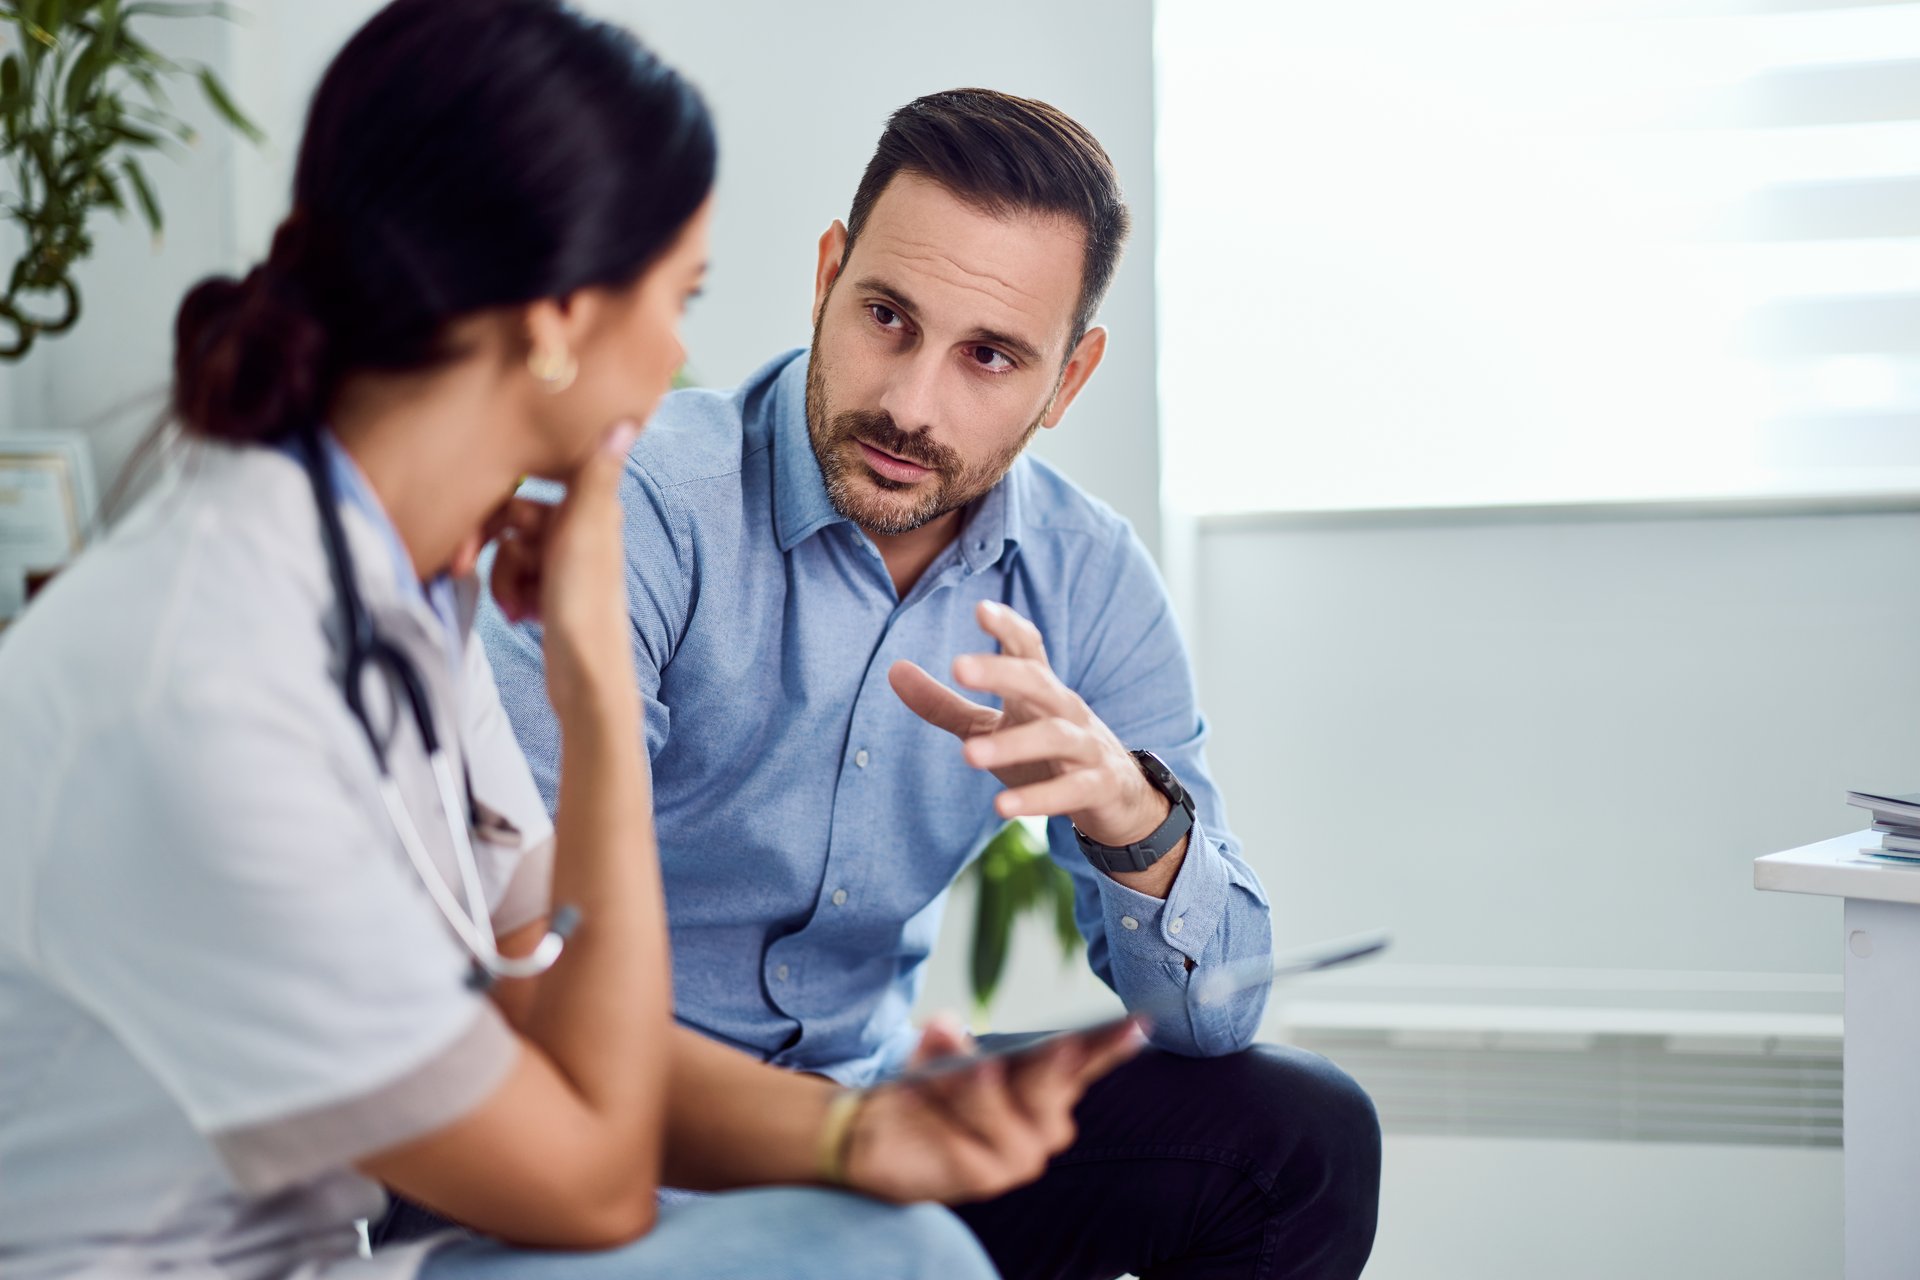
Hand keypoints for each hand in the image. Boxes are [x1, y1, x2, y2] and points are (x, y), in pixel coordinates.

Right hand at [489, 421, 638, 715]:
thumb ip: (597, 477)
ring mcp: (568, 566)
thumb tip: (625, 419)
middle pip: (514, 525)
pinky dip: (514, 597)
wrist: (587, 681)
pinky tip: (522, 618)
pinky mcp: (556, 594)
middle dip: (497, 553)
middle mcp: (582, 533)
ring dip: (505, 580)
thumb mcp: (584, 535)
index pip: (527, 491)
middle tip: (467, 571)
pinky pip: (520, 581)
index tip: (471, 535)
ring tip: (517, 608)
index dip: (496, 513)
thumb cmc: (585, 610)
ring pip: (513, 554)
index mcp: (591, 511)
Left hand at [843, 1014, 1141, 1204]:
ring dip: (981, 1092)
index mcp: (1047, 1083)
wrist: (886, 1136)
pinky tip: (915, 1094)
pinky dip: (944, 1119)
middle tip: (1059, 1044)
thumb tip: (946, 1025)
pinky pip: (969, 1147)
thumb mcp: (937, 1052)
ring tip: (962, 1069)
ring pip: (1011, 1120)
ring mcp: (1020, 1155)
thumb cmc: (931, 1087)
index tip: (1139, 1024)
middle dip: (1050, 1068)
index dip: (1112, 1046)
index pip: (1086, 1061)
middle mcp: (1045, 1123)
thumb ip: (944, 1039)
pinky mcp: (985, 1178)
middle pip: (1051, 1090)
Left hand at [889, 601, 1168, 847]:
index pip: (1028, 648)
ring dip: (1013, 744)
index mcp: (1040, 690)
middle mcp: (1066, 710)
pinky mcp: (1098, 787)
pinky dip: (1039, 799)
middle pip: (1038, 681)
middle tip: (959, 668)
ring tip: (967, 755)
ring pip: (1055, 736)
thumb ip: (944, 703)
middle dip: (1002, 672)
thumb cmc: (1045, 754)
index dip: (1008, 626)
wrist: (1120, 799)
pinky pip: (1071, 791)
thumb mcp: (994, 726)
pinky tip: (1001, 809)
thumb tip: (893, 670)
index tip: (981, 608)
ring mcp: (1086, 748)